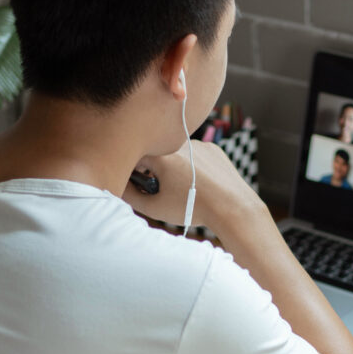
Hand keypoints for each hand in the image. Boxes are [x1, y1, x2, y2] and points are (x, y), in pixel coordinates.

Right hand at [122, 140, 263, 232]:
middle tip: (160, 188)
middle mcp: (180, 144)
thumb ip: (131, 196)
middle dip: (153, 169)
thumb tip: (119, 186)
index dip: (132, 171)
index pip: (135, 156)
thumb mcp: (156, 208)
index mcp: (162, 156)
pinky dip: (193, 166)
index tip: (136, 184)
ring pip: (178, 154)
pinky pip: (196, 155)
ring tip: (182, 187)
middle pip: (157, 153)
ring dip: (174, 166)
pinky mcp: (214, 150)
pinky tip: (199, 183)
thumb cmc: (193, 209)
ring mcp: (199, 145)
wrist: (233, 207)